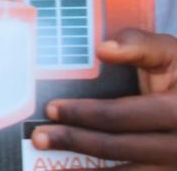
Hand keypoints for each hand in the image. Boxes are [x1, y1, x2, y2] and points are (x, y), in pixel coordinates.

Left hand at [32, 28, 176, 167]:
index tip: (51, 108)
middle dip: (74, 141)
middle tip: (39, 137)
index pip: (121, 115)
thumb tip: (102, 49)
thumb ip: (138, 45)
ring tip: (52, 170)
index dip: (83, 113)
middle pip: (117, 147)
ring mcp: (175, 165)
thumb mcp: (169, 53)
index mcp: (176, 110)